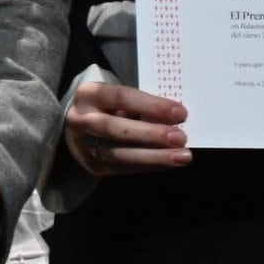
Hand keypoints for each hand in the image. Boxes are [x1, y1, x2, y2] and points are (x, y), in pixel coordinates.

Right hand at [66, 76, 191, 176]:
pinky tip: (170, 163)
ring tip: (182, 156)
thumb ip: (141, 105)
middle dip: (150, 134)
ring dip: (154, 156)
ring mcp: (86, 146)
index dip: (151, 105)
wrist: (81, 130)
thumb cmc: (109, 108)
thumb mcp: (119, 98)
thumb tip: (175, 118)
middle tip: (180, 138)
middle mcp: (81, 120)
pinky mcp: (95, 166)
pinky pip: (124, 168)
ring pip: (118, 154)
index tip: (180, 113)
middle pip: (114, 128)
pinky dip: (150, 166)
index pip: (120, 97)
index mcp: (89, 95)